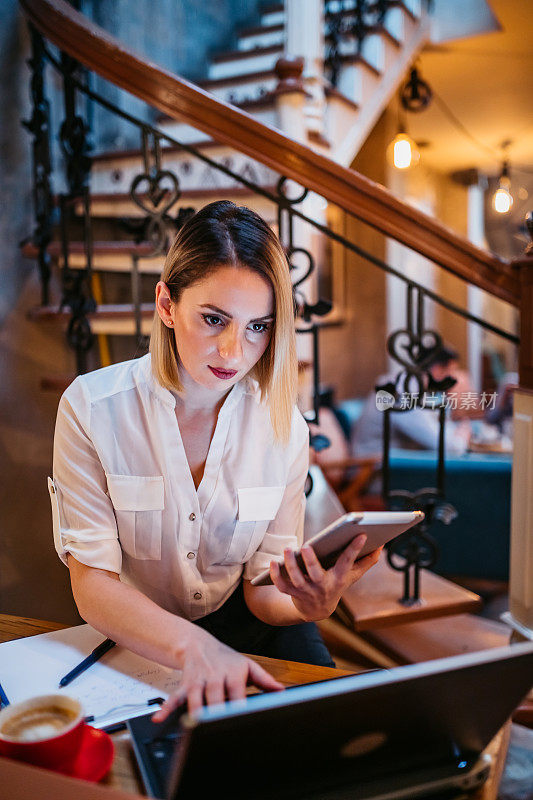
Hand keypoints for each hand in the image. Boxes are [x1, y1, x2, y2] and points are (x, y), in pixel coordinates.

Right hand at [152, 628, 283, 720]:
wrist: (198, 643)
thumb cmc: (226, 660)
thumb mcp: (247, 666)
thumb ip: (264, 680)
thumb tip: (282, 691)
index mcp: (234, 673)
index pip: (237, 692)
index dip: (238, 707)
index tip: (241, 720)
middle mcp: (215, 676)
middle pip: (215, 697)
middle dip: (215, 712)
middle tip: (216, 728)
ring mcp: (198, 681)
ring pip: (195, 698)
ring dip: (194, 712)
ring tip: (193, 728)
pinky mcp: (184, 684)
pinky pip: (175, 697)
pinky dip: (166, 707)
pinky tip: (158, 718)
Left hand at [270, 535, 382, 621]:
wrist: (317, 611)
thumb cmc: (336, 585)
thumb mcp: (352, 576)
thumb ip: (366, 562)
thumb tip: (381, 547)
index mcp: (338, 578)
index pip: (347, 562)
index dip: (355, 549)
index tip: (360, 534)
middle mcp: (322, 585)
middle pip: (316, 573)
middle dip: (311, 560)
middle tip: (306, 545)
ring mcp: (306, 590)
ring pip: (296, 579)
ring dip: (290, 565)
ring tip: (288, 549)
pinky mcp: (292, 592)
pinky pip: (282, 586)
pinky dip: (275, 575)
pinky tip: (273, 562)